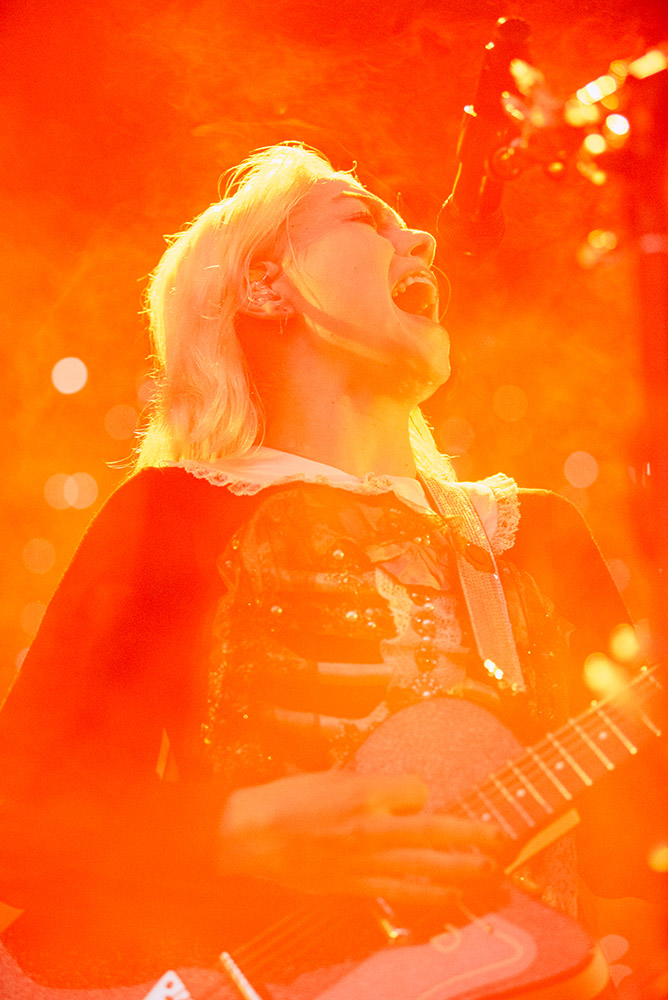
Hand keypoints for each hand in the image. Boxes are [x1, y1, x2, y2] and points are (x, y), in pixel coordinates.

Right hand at [218, 770, 500, 904]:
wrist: (253, 836)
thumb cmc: (288, 801)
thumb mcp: (333, 776)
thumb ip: (371, 786)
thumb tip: (401, 795)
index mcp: (366, 793)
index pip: (419, 790)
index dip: (424, 792)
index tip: (422, 796)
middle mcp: (374, 827)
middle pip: (437, 831)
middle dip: (472, 835)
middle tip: (498, 838)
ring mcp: (367, 860)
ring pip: (427, 866)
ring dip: (462, 869)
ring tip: (488, 871)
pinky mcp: (356, 885)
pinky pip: (402, 892)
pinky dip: (430, 895)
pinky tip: (449, 897)